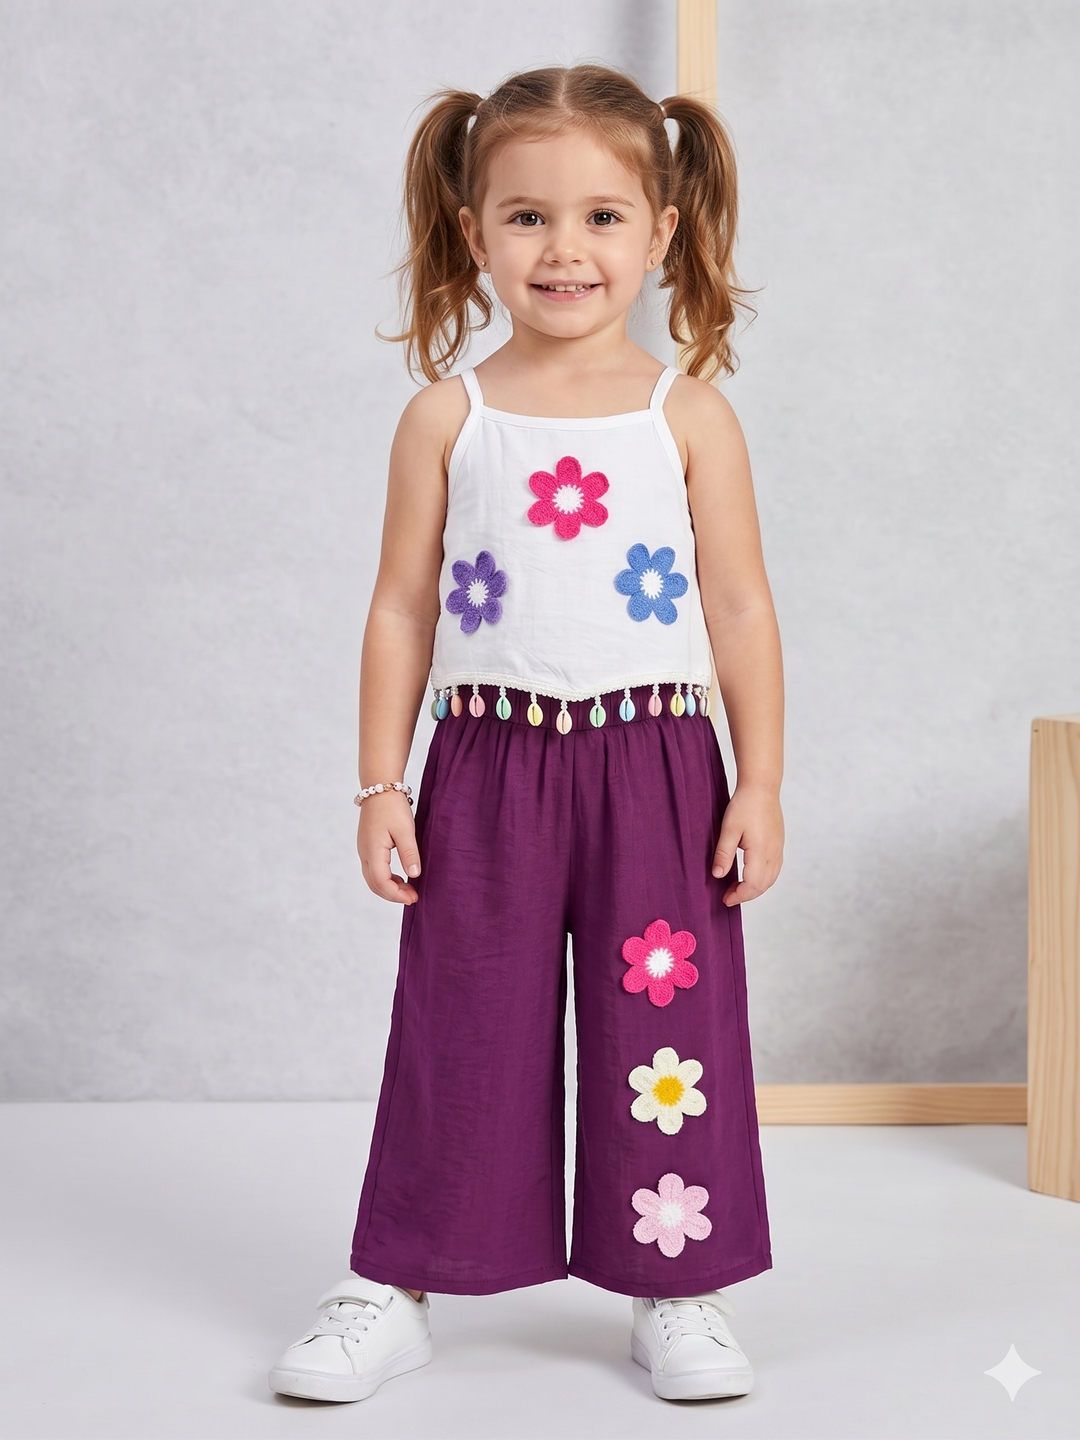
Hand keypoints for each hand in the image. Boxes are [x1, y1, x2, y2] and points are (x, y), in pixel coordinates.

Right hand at [357, 793, 421, 903]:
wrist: (379, 786)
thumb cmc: (392, 806)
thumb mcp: (406, 830)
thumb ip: (409, 854)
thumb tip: (414, 876)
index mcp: (372, 851)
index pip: (381, 882)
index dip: (397, 895)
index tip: (414, 898)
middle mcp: (364, 853)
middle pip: (374, 884)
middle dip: (393, 895)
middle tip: (413, 898)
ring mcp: (364, 850)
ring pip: (373, 879)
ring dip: (389, 888)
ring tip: (409, 890)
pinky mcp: (367, 846)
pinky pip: (373, 870)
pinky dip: (386, 878)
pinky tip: (400, 878)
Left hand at [711, 783, 783, 905]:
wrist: (762, 787)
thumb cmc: (744, 805)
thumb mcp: (728, 829)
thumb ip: (723, 854)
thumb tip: (718, 876)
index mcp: (761, 852)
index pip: (752, 885)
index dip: (739, 895)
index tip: (725, 899)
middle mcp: (773, 853)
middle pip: (763, 885)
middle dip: (746, 895)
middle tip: (728, 896)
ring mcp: (778, 849)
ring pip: (771, 879)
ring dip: (755, 888)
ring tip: (738, 888)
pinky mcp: (779, 844)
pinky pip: (775, 869)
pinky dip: (763, 879)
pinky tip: (751, 875)